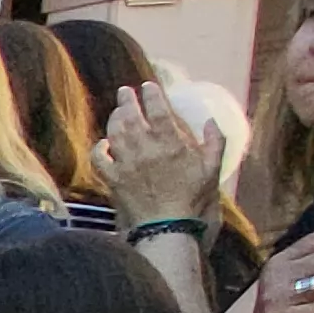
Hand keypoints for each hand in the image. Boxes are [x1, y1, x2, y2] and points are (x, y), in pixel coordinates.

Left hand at [96, 83, 228, 229]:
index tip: (148, 86)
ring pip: (114, 132)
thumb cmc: (192, 198)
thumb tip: (211, 121)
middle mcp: (145, 149)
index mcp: (170, 143)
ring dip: (114, 119)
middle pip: (131, 116)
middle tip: (125, 91)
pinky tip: (104, 144)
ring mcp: (126, 163)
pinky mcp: (113, 178)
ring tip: (118, 112)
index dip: (152, 94)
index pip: (158, 109)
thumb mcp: (212, 169)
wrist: (167, 226)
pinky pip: (99, 158)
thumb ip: (214, 143)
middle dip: (127, 100)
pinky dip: (99, 148)